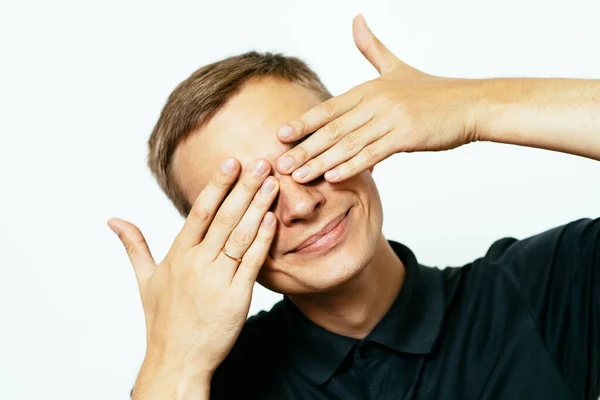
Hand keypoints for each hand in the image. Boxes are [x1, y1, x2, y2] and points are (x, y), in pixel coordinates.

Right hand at [107, 157, 278, 377]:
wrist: (177, 360)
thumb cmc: (162, 320)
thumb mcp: (144, 280)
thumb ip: (134, 246)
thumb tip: (113, 220)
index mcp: (178, 255)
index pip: (200, 211)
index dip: (217, 185)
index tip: (232, 162)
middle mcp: (197, 263)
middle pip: (224, 217)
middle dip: (244, 187)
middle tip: (261, 162)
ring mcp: (217, 280)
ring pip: (240, 235)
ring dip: (258, 207)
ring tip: (273, 184)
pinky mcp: (236, 298)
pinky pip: (252, 263)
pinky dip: (263, 240)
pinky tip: (273, 220)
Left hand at [275, 14, 480, 182]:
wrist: (471, 104)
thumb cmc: (434, 92)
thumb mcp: (397, 67)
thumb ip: (373, 48)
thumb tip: (356, 19)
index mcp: (370, 88)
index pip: (329, 108)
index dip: (304, 122)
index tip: (280, 135)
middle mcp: (376, 101)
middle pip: (332, 128)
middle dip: (304, 147)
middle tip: (281, 164)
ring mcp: (390, 117)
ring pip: (348, 143)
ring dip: (321, 162)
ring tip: (299, 175)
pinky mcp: (406, 135)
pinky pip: (372, 153)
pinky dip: (351, 166)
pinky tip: (332, 177)